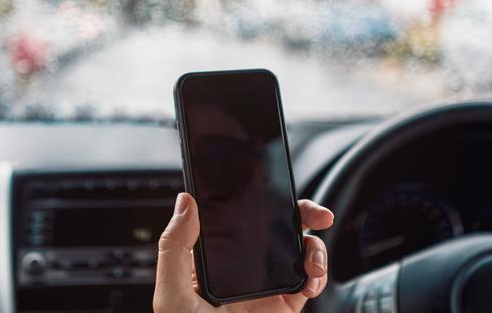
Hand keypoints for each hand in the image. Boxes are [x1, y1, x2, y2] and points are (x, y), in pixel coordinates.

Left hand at [153, 193, 333, 312]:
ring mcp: (267, 283)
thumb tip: (184, 202)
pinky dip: (319, 276)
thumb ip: (173, 248)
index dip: (262, 200)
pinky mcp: (285, 302)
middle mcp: (244, 265)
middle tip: (319, 215)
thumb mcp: (172, 295)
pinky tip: (312, 280)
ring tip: (313, 263)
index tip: (277, 190)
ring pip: (301, 250)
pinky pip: (309, 281)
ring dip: (316, 249)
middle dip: (304, 215)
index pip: (240, 217)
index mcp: (216, 256)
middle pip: (279, 227)